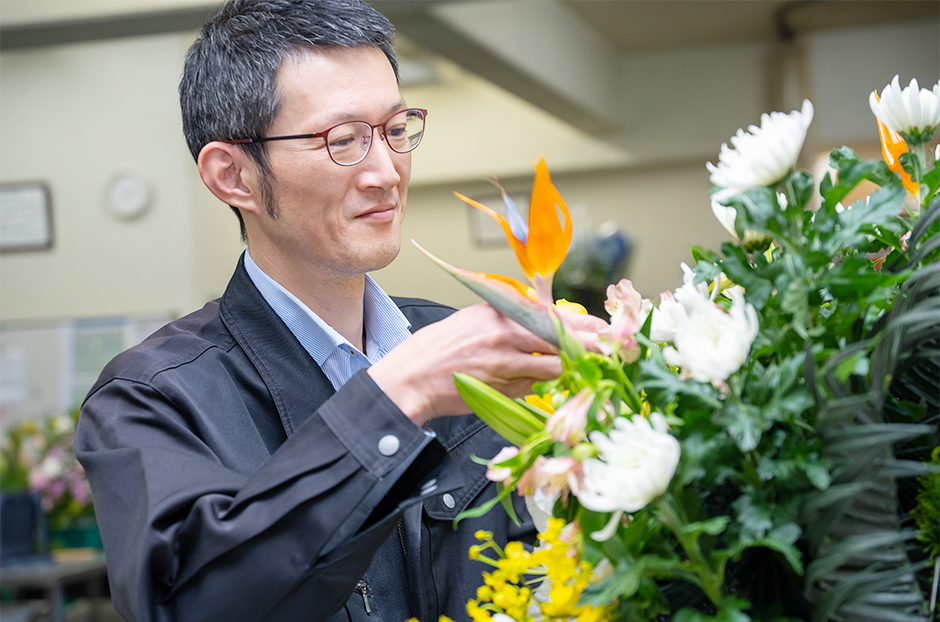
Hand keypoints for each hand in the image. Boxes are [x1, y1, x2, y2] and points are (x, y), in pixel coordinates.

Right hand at [369, 304, 603, 424]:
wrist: (413, 376)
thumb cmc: (442, 347)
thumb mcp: (476, 319)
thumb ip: (510, 318)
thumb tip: (547, 319)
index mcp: (499, 310)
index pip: (551, 312)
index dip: (584, 322)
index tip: (605, 327)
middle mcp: (505, 332)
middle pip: (561, 337)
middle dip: (591, 345)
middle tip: (613, 349)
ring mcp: (505, 361)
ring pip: (554, 363)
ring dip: (575, 367)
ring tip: (592, 367)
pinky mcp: (502, 387)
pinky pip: (536, 385)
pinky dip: (548, 384)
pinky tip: (560, 383)